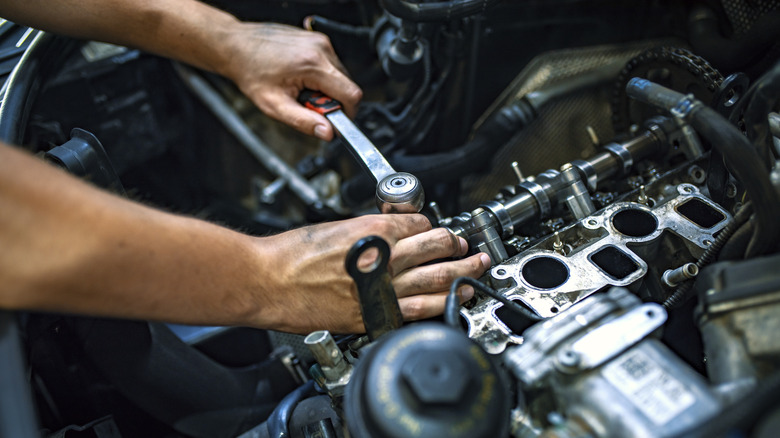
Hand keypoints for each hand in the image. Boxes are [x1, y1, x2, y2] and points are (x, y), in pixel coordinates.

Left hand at [219, 22, 361, 140]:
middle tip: (306, 103)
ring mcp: (320, 41)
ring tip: (301, 88)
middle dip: (332, 101)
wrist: (237, 47)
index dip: (347, 113)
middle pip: (347, 85)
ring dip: (326, 89)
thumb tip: (328, 133)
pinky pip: (331, 65)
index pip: (351, 94)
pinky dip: (321, 76)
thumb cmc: (251, 72)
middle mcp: (321, 48)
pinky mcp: (317, 40)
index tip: (332, 119)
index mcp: (313, 64)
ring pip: (340, 76)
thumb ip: (304, 122)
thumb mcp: (274, 105)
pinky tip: (300, 77)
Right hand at [253, 214, 490, 333]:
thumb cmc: (292, 254)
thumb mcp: (336, 226)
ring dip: (462, 274)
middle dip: (458, 246)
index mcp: (376, 230)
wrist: (267, 281)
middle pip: (438, 247)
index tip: (436, 231)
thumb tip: (392, 232)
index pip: (421, 224)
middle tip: (467, 247)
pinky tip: (453, 301)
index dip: (432, 226)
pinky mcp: (373, 315)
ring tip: (474, 271)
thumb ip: (370, 229)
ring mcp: (382, 289)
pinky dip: (441, 304)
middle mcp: (385, 258)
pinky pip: (417, 310)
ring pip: (438, 279)